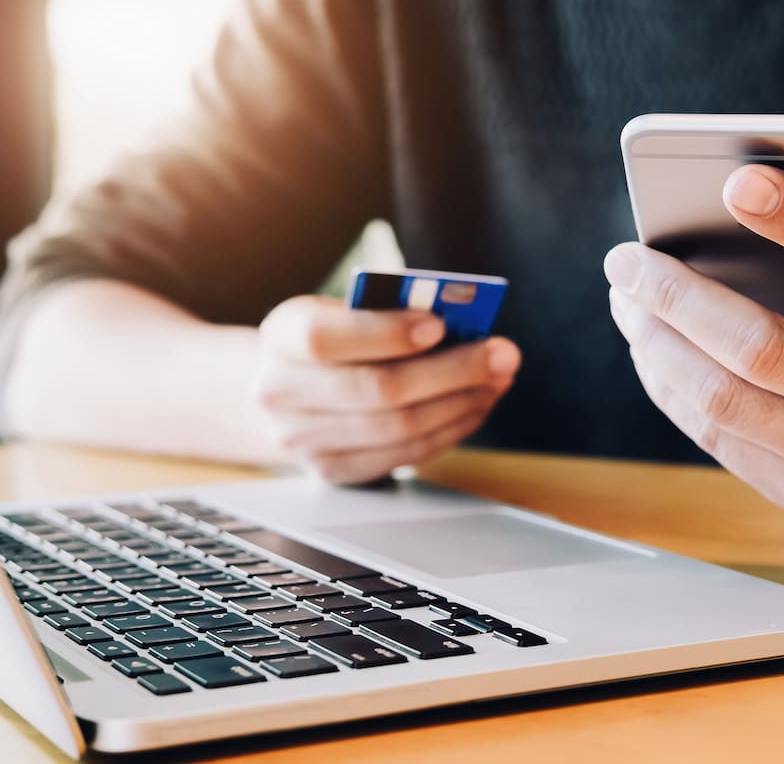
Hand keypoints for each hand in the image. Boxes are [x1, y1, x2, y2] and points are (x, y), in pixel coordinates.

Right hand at [255, 296, 519, 482]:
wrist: (289, 389)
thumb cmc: (336, 339)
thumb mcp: (346, 311)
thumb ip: (392, 313)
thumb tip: (464, 324)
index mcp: (282, 335)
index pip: (325, 338)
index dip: (385, 334)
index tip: (440, 324)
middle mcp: (281, 392)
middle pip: (377, 389)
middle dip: (453, 371)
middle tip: (502, 355)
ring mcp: (304, 441)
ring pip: (399, 428)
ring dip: (461, 402)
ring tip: (497, 380)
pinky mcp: (334, 471)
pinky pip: (405, 454)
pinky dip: (450, 429)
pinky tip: (475, 406)